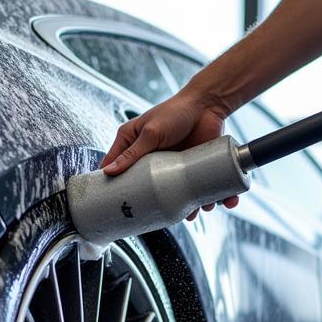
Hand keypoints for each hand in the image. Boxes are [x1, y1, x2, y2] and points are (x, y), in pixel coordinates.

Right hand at [100, 90, 239, 220]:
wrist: (208, 105)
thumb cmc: (176, 110)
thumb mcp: (150, 132)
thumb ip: (131, 153)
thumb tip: (109, 172)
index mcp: (133, 145)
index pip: (115, 168)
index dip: (111, 186)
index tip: (110, 205)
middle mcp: (150, 159)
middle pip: (145, 189)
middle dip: (152, 204)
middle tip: (155, 217)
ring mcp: (171, 167)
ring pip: (174, 195)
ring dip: (185, 206)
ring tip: (193, 211)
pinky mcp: (191, 170)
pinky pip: (196, 189)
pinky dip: (206, 198)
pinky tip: (211, 203)